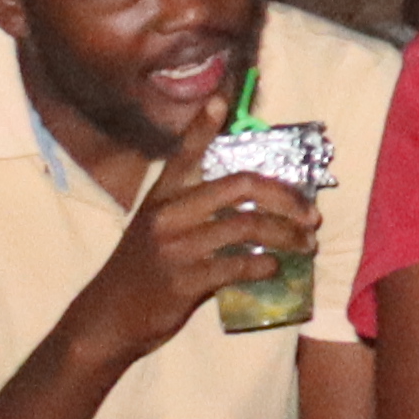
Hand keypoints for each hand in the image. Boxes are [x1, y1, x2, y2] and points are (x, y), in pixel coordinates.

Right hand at [48, 135, 321, 377]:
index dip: (203, 125)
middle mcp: (167, 214)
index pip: (186, 151)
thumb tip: (253, 190)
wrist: (106, 320)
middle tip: (312, 213)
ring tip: (307, 243)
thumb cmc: (142, 270)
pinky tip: (275, 266)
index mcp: (162, 196)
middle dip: (285, 196)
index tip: (222, 98)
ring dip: (286, 234)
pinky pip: (237, 266)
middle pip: (239, 186)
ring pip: (246, 226)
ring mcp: (174, 247)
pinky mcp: (183, 280)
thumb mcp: (157, 226)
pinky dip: (264, 265)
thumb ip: (195, 204)